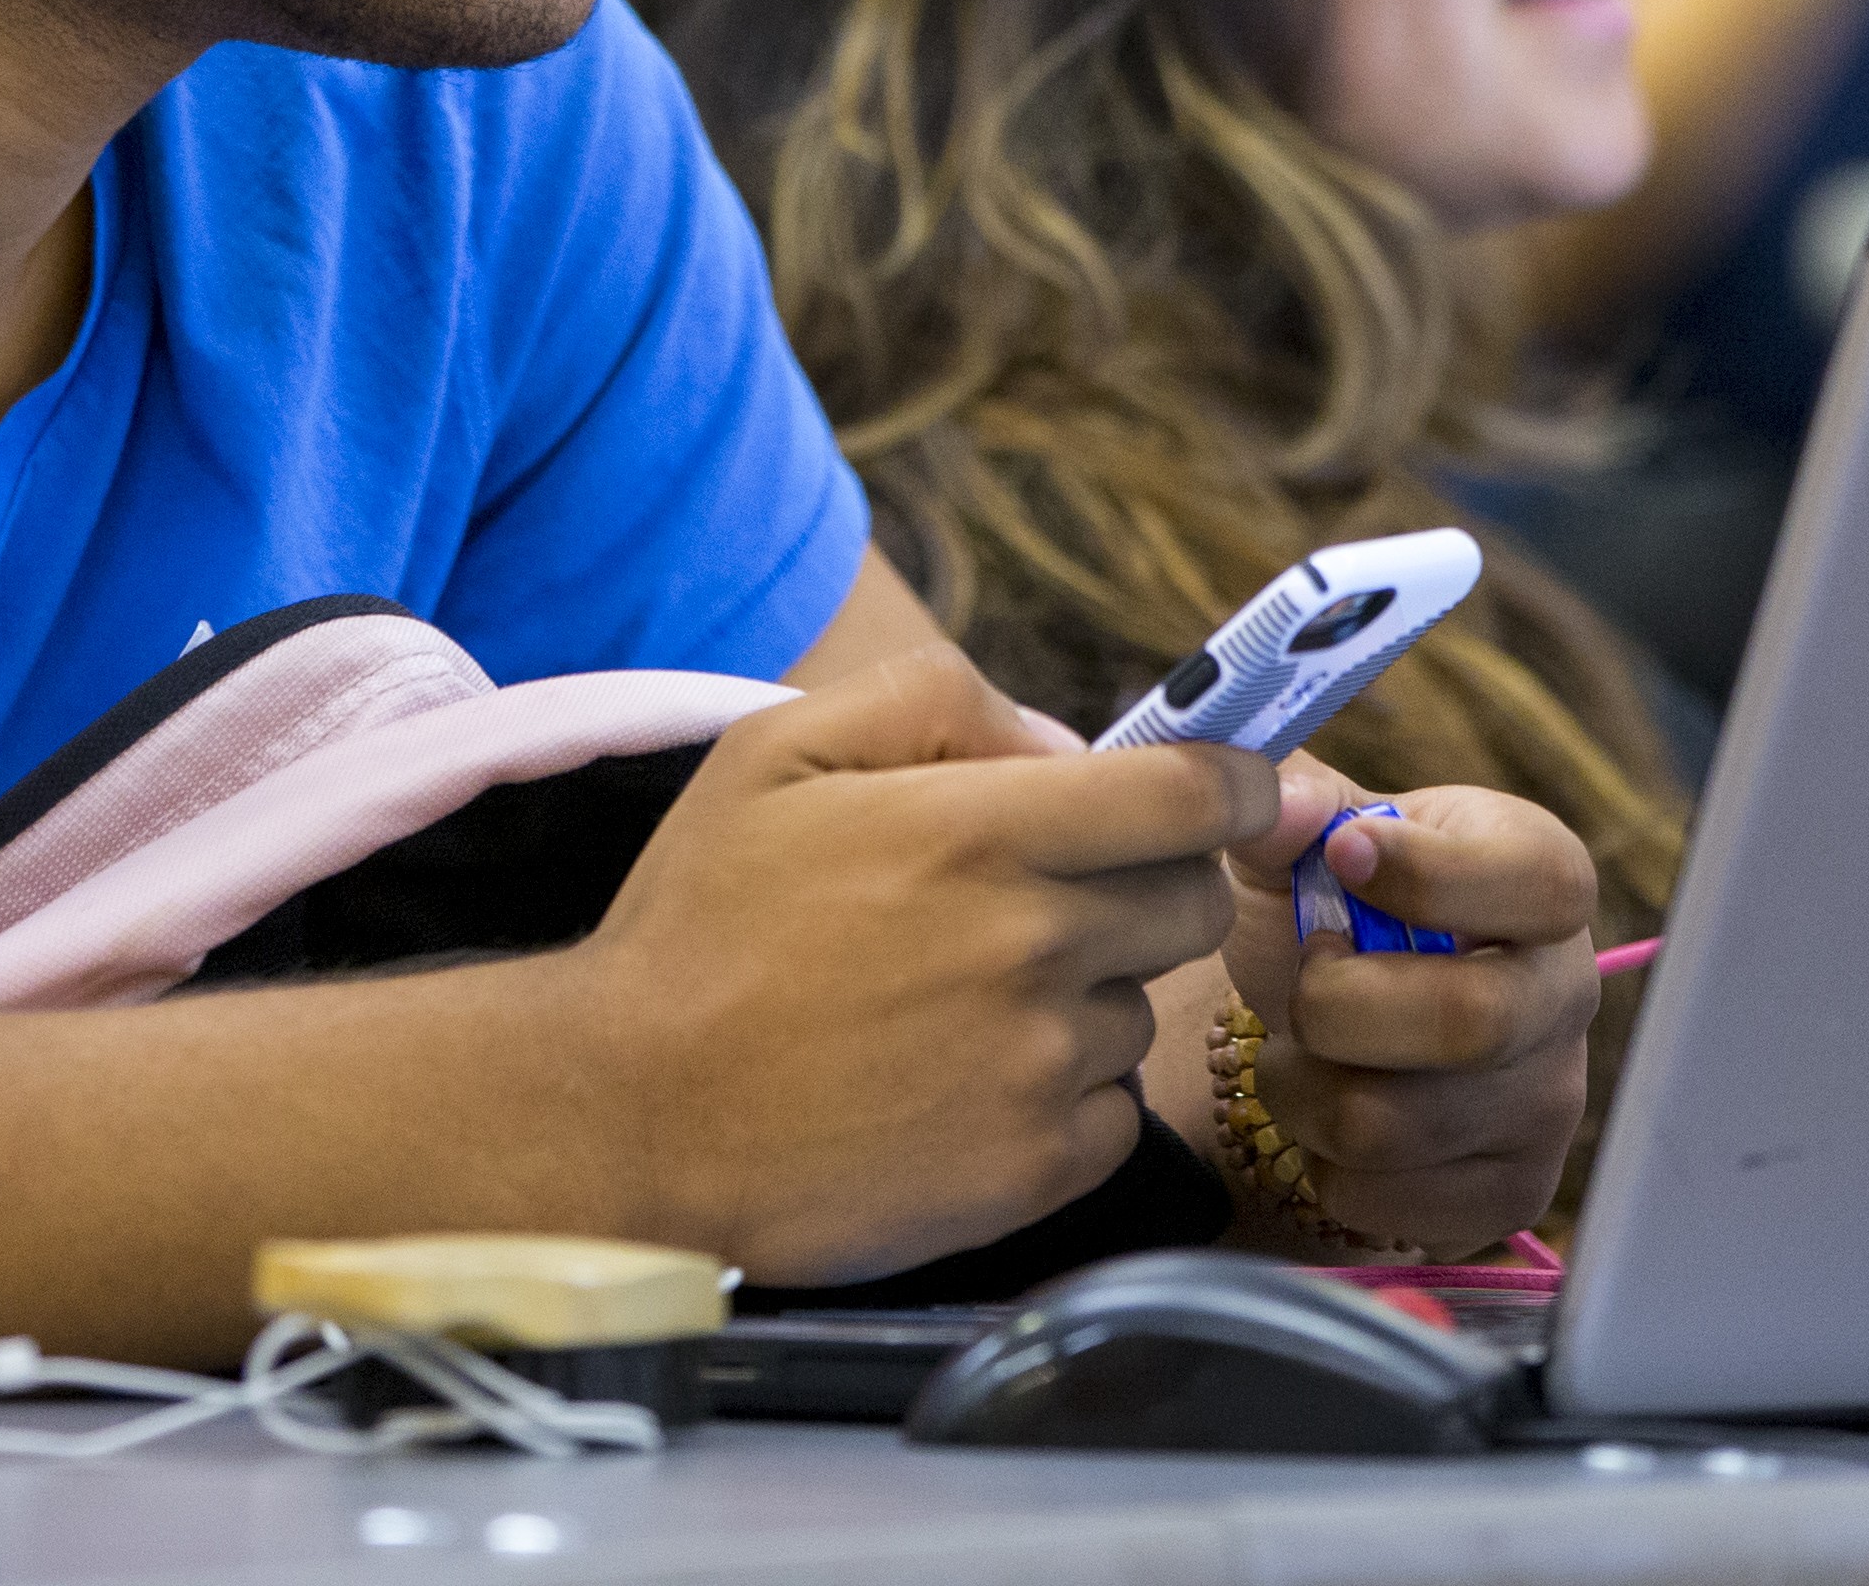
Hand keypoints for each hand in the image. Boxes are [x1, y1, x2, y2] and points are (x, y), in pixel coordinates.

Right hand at [560, 644, 1262, 1284]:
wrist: (630, 1116)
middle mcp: (1033, 944)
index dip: (1238, 784)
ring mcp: (1041, 1065)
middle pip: (1193, 900)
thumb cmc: (701, 924)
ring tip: (962, 1006)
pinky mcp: (1034, 1169)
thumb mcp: (777, 749)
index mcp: (981, 829)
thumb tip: (1065, 742)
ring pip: (1144, 1008)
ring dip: (1087, 996)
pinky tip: (963, 1083)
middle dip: (1148, 884)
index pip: (1194, 793)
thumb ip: (935, 698)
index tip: (1233, 790)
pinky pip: (1114, 1113)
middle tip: (1045, 901)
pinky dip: (1065, 1096)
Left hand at [1213, 761, 1597, 1258]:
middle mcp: (1567, 993)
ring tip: (1298, 1046)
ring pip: (1395, 1125)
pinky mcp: (1510, 1193)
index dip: (1435, 877)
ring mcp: (1550, 1105)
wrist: (1344, 1014)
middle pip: (1470, 1023)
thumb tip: (1273, 803)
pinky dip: (1321, 1162)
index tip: (1343, 857)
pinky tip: (1331, 1110)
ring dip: (1303, 1086)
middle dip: (1338, 1003)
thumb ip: (1291, 802)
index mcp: (1542, 877)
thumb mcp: (1315, 833)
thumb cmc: (1341, 902)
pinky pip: (1383, 1201)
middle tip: (1304, 977)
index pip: (1540, 882)